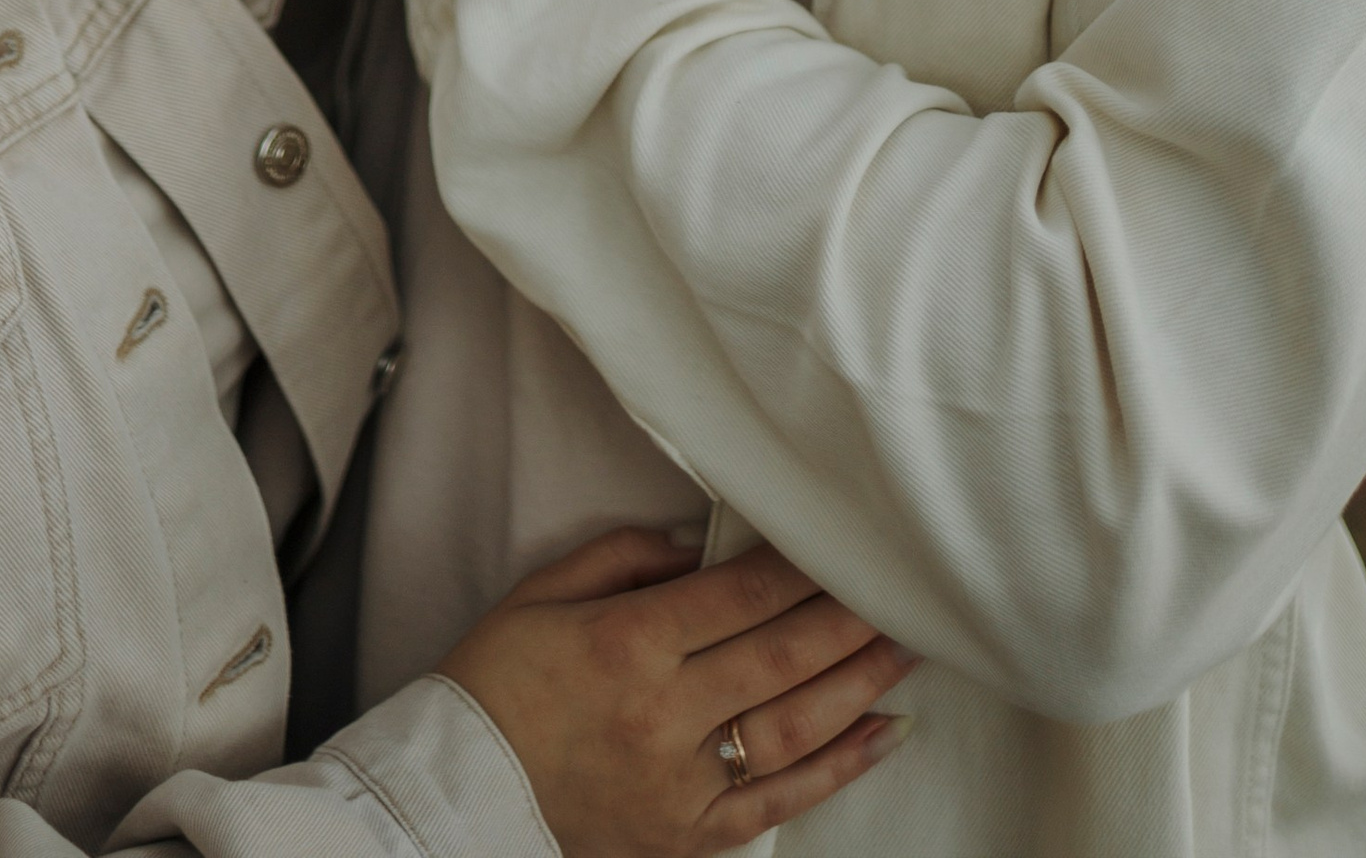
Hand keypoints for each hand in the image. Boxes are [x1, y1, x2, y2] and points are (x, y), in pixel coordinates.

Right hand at [439, 527, 913, 856]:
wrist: (458, 792)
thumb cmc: (497, 681)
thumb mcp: (543, 592)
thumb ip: (624, 557)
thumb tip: (697, 545)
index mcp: (626, 644)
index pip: (738, 595)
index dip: (798, 566)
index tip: (841, 538)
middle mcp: (663, 715)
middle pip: (781, 657)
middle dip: (849, 618)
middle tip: (902, 587)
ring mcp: (682, 783)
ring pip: (794, 728)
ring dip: (859, 684)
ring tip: (907, 648)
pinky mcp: (689, 834)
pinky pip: (779, 801)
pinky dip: (838, 768)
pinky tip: (883, 734)